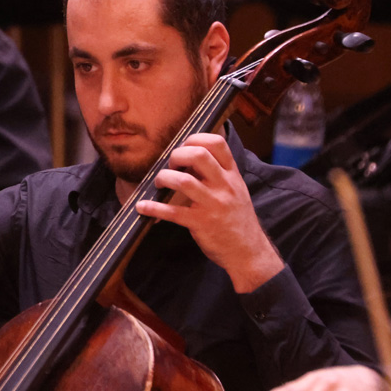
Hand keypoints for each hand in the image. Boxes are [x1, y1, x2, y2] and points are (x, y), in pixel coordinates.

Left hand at [133, 133, 282, 291]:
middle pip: (199, 155)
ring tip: (159, 183)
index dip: (196, 139)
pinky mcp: (201, 223)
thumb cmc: (238, 219)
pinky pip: (172, 213)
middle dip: (177, 155)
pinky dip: (153, 208)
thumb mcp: (236, 191)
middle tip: (170, 165)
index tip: (183, 146)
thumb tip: (188, 158)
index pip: (218, 144)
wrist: (248, 252)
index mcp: (233, 175)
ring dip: (164, 178)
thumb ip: (218, 174)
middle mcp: (224, 186)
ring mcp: (213, 205)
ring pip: (183, 181)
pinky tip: (142, 207)